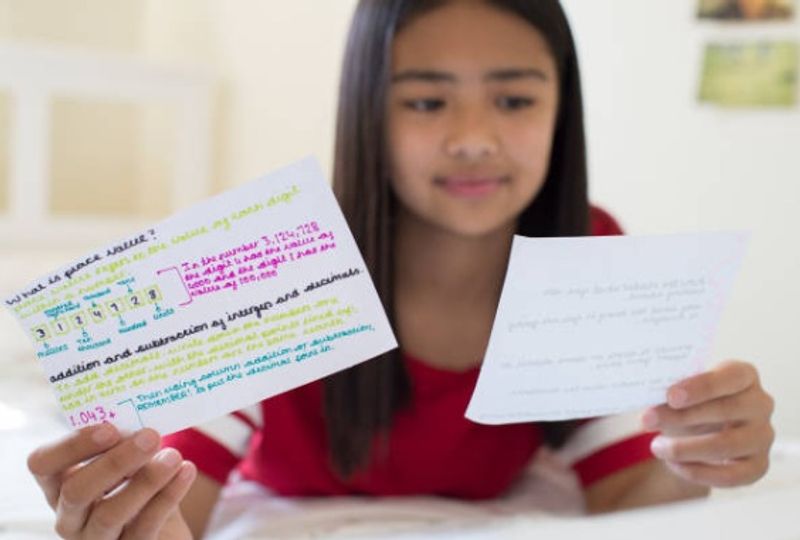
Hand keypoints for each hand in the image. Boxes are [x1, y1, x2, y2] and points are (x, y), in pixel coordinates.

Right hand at [27, 424, 196, 538]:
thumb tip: (143, 420)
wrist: (163, 526)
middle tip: (151, 436)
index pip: (43, 464)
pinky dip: (168, 497)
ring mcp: (95, 539)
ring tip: (174, 456)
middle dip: (115, 461)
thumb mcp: (127, 461)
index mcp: (60, 485)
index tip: (110, 428)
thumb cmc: (137, 483)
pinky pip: (144, 527)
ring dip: (145, 481)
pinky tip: (186, 472)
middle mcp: (70, 516)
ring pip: (109, 515)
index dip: (72, 445)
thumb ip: (126, 442)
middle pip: (77, 491)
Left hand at [642, 360, 774, 486]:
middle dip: (682, 417)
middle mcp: (760, 404)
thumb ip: (672, 394)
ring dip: (686, 448)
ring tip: (657, 447)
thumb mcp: (682, 392)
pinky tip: (674, 464)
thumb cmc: (692, 403)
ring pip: (727, 445)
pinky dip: (698, 472)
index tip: (671, 396)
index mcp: (744, 375)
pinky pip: (731, 475)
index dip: (701, 387)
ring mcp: (762, 436)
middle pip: (726, 410)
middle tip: (648, 421)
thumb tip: (650, 403)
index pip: (731, 377)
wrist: (700, 432)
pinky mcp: (758, 465)